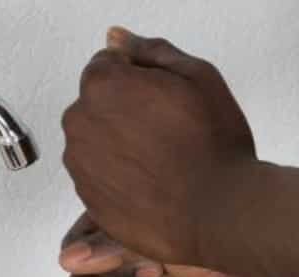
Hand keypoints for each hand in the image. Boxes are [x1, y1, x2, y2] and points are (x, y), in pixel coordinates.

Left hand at [62, 27, 256, 267]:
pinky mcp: (90, 202)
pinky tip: (153, 185)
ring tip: (162, 162)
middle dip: (124, 112)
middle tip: (168, 132)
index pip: (106, 66)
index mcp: (102, 85)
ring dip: (121, 146)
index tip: (164, 100)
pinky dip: (120, 179)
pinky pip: (100, 179)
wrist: (218, 214)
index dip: (138, 79)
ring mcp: (81, 168)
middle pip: (97, 105)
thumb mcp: (197, 76)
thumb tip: (117, 39)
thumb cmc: (212, 146)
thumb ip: (151, 51)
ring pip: (97, 143)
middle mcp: (80, 124)